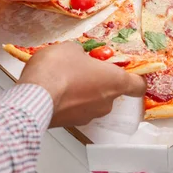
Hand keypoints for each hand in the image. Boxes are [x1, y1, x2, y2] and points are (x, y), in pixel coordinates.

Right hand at [18, 42, 146, 126]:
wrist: (34, 97)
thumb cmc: (58, 70)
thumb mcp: (71, 48)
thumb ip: (81, 53)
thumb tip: (78, 56)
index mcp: (115, 81)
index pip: (138, 86)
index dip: (135, 79)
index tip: (131, 73)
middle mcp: (106, 103)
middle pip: (111, 91)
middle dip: (98, 80)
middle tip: (83, 68)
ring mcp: (88, 116)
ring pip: (92, 102)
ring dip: (83, 92)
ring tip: (63, 79)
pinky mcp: (71, 124)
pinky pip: (75, 110)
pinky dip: (69, 102)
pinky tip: (55, 91)